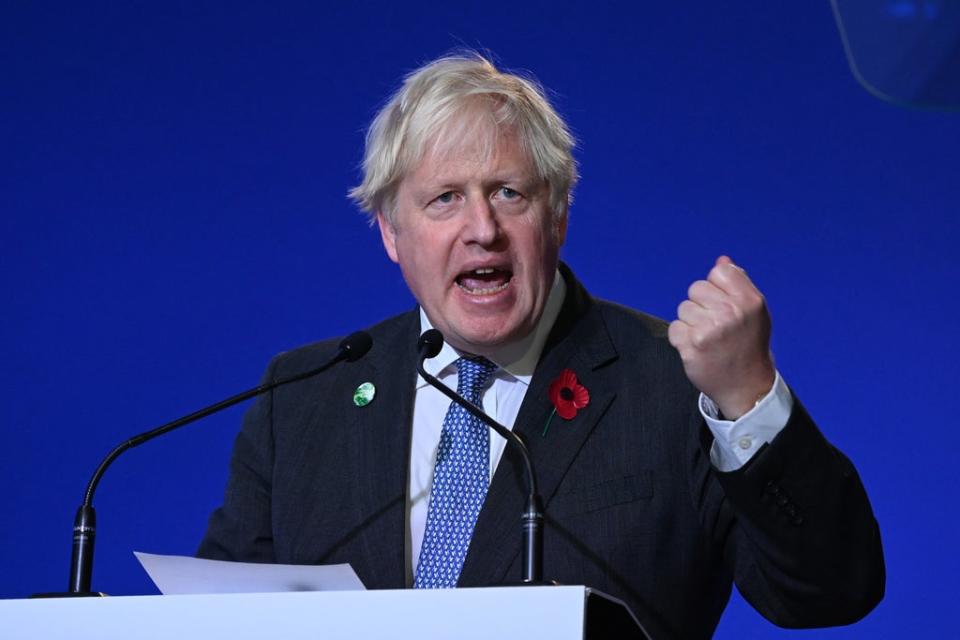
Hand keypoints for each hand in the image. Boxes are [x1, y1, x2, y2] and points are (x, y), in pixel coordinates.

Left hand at [668, 256, 775, 418]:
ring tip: (709, 338)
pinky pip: (674, 328)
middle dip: (702, 304)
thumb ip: (738, 283)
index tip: (724, 304)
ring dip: (692, 322)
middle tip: (716, 325)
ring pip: (684, 308)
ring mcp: (709, 330)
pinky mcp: (691, 345)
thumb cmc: (748, 344)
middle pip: (697, 288)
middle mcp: (730, 312)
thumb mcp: (754, 311)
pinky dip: (682, 338)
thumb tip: (721, 260)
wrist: (746, 385)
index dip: (717, 287)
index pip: (718, 272)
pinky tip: (698, 348)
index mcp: (749, 300)